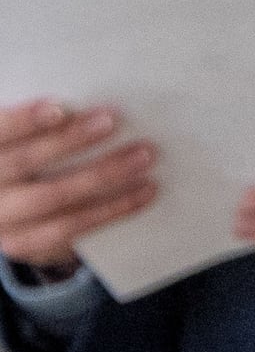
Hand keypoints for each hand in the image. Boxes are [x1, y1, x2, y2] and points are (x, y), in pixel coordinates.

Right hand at [0, 100, 153, 274]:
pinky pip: (70, 229)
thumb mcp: (25, 141)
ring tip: (143, 156)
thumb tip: (93, 106)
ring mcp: (2, 221)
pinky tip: (144, 192)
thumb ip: (46, 126)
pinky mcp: (25, 244)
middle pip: (23, 162)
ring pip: (51, 197)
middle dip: (69, 141)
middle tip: (112, 122)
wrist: (13, 213)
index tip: (59, 108)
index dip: (24, 121)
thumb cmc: (27, 156)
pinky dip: (112, 209)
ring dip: (102, 175)